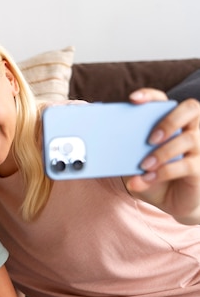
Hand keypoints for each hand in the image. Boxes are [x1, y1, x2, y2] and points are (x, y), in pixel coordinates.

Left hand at [125, 88, 199, 223]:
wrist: (170, 201)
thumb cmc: (153, 174)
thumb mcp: (136, 161)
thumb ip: (127, 150)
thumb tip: (105, 141)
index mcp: (171, 121)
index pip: (163, 100)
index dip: (150, 96)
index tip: (133, 99)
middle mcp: (191, 128)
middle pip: (190, 109)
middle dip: (169, 120)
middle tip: (150, 138)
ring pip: (189, 139)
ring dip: (162, 152)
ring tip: (144, 165)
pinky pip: (187, 165)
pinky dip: (164, 172)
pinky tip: (148, 178)